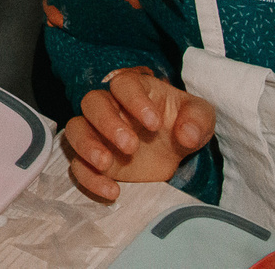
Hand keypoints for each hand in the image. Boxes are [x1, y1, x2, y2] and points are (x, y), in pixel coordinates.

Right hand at [63, 69, 214, 202]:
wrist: (174, 152)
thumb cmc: (182, 124)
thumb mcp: (200, 117)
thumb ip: (198, 120)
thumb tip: (187, 135)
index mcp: (134, 90)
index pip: (123, 84)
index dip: (134, 101)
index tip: (154, 124)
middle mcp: (109, 107)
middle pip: (91, 103)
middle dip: (107, 123)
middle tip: (131, 146)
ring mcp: (97, 133)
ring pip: (74, 129)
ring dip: (86, 145)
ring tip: (106, 164)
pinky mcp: (93, 160)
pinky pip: (77, 165)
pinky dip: (89, 178)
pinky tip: (112, 191)